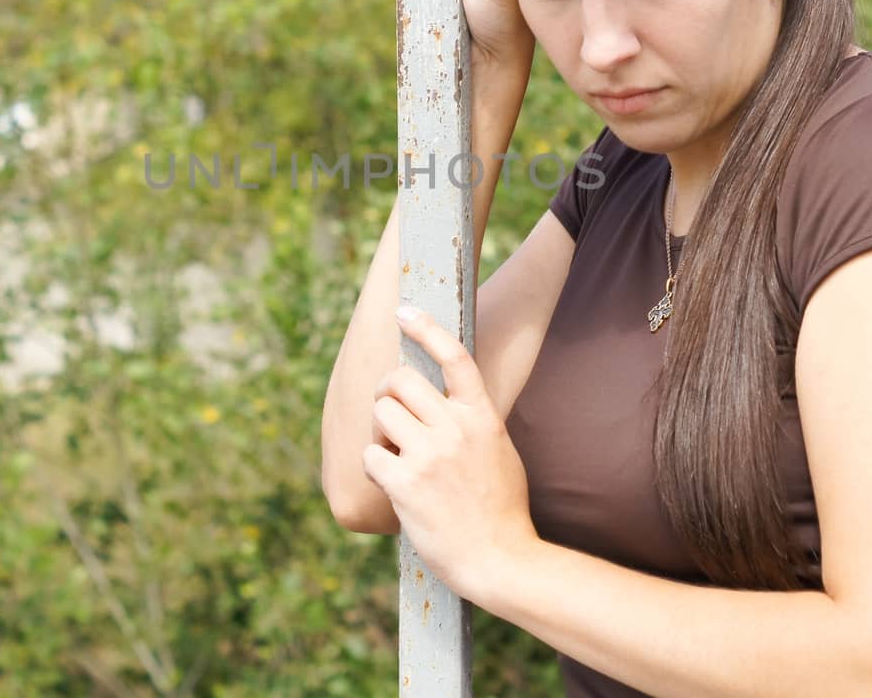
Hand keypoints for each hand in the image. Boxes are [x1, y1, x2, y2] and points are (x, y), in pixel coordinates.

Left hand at [362, 305, 538, 603]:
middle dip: (385, 392)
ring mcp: (429, 455)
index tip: (404, 311)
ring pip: (380, 413)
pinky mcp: (405, 484)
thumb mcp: (500, 451)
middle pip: (399, 380)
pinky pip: (369, 455)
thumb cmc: (502, 509)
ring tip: (394, 456)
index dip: (427, 328)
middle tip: (388, 413)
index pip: (454, 357)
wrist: (502, 560)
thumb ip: (474, 422)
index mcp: (482, 417)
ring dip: (379, 433)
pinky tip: (391, 485)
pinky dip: (373, 467)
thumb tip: (446, 402)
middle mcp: (455, 428)